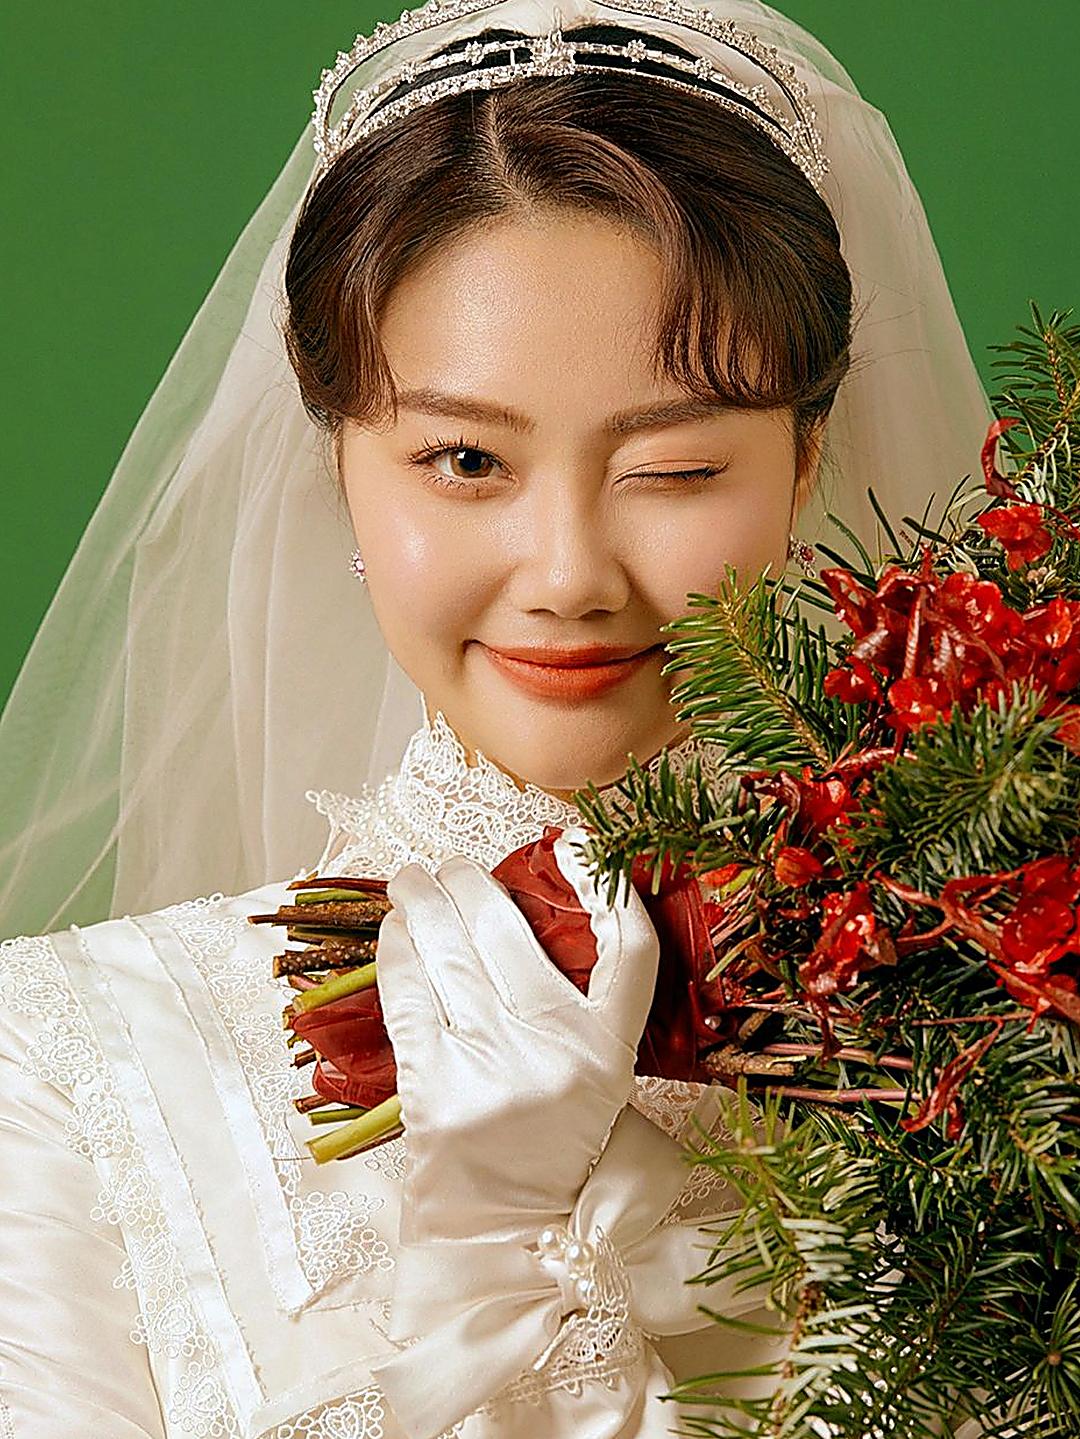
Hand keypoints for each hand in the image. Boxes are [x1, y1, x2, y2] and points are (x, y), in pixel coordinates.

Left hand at [374, 824, 659, 1246]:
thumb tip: (536, 913)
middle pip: (506, 931)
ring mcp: (491, 1066)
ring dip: (422, 901)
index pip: (632, 950)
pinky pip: (409, 991)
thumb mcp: (596, 1081)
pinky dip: (398, 949)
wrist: (506, 1236)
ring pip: (450, 950)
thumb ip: (578, 1009)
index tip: (575, 844)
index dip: (607, 884)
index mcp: (610, 1051)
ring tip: (411, 882)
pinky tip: (395, 930)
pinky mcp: (434, 1087)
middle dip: (468, 882)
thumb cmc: (551, 1148)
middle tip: (450, 867)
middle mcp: (555, 1051)